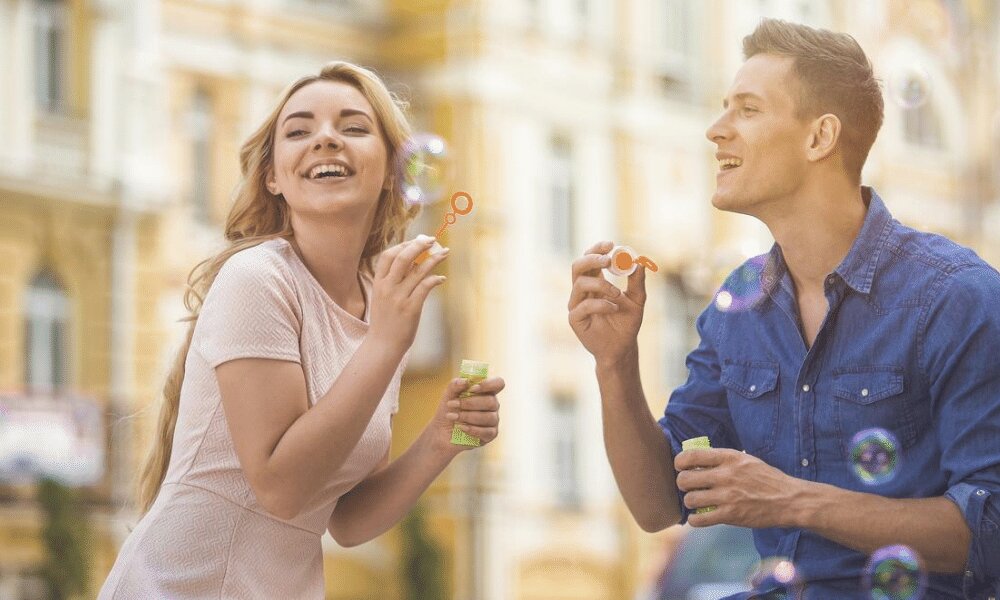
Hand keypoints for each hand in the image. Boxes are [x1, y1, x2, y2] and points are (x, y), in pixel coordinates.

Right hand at [369, 236, 448, 355]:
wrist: (382, 345)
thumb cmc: (385, 321)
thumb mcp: (382, 297)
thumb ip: (393, 280)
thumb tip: (412, 263)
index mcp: (378, 283)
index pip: (388, 255)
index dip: (403, 245)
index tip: (416, 241)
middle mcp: (387, 288)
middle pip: (403, 257)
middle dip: (419, 245)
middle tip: (433, 240)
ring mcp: (399, 298)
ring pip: (418, 271)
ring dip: (434, 259)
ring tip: (444, 252)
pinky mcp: (410, 309)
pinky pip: (425, 287)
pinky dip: (435, 279)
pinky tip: (441, 278)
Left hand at [426, 376, 503, 457]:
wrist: (441, 431)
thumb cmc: (449, 410)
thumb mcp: (448, 394)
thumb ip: (455, 385)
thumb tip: (465, 381)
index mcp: (486, 391)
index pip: (498, 383)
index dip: (489, 384)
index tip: (472, 389)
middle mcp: (492, 405)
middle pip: (491, 401)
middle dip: (470, 403)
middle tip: (452, 404)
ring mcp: (493, 420)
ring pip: (489, 417)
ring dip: (468, 416)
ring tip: (452, 417)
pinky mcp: (490, 435)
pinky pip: (487, 432)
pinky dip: (472, 429)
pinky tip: (461, 427)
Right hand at [567, 240, 646, 364]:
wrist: (622, 348)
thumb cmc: (627, 323)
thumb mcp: (637, 300)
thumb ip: (637, 281)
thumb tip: (640, 261)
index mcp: (595, 281)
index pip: (590, 258)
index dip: (597, 249)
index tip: (611, 245)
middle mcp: (583, 291)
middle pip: (578, 266)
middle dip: (592, 259)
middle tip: (608, 260)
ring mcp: (577, 304)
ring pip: (580, 283)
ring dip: (601, 284)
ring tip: (617, 293)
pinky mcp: (575, 319)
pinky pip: (583, 305)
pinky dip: (601, 304)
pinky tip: (614, 308)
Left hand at [675, 448, 801, 528]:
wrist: (789, 500)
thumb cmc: (766, 479)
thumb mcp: (746, 460)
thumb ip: (723, 459)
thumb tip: (699, 459)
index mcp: (728, 458)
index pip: (691, 456)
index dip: (680, 462)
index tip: (681, 467)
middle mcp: (725, 476)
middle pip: (685, 479)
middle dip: (683, 484)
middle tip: (689, 487)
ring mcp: (727, 496)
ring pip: (690, 500)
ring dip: (690, 502)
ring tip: (697, 502)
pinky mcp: (730, 516)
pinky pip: (699, 520)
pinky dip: (695, 520)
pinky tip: (700, 517)